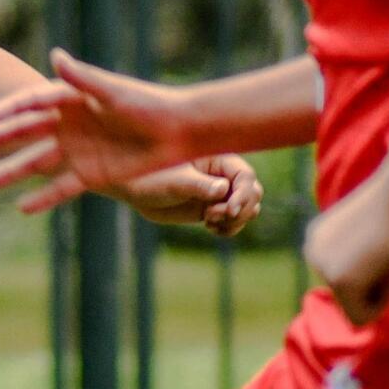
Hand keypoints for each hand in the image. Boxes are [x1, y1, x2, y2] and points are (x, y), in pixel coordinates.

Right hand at [0, 48, 198, 214]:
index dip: (11, 109)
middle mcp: (68, 125)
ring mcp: (76, 152)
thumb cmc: (149, 104)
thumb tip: (55, 56)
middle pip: (26, 133)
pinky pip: (60, 188)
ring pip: (35, 163)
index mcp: (71, 100)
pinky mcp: (90, 175)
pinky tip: (20, 208)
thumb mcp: (114, 91)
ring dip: (9, 173)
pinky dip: (42, 198)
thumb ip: (83, 78)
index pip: (33, 103)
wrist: (180, 132)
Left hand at [121, 154, 262, 234]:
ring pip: (248, 209)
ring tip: (209, 222)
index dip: (244, 194)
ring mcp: (219, 194)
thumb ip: (198, 185)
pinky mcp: (212, 209)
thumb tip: (223, 190)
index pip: (246, 177)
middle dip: (240, 209)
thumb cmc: (152, 177)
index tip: (229, 210)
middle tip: (211, 216)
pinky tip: (211, 228)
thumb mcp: (174, 181)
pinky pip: (234, 221)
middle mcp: (223, 176)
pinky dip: (229, 228)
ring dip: (235, 221)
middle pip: (253, 194)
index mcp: (218, 160)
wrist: (135, 188)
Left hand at [305, 167, 388, 324]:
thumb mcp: (378, 231)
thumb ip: (367, 255)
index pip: (346, 280)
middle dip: (378, 284)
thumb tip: (367, 278)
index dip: (376, 275)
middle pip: (348, 298)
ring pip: (355, 310)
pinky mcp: (339, 279)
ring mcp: (322, 266)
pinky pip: (361, 318)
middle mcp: (312, 251)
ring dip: (383, 291)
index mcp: (319, 237)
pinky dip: (385, 302)